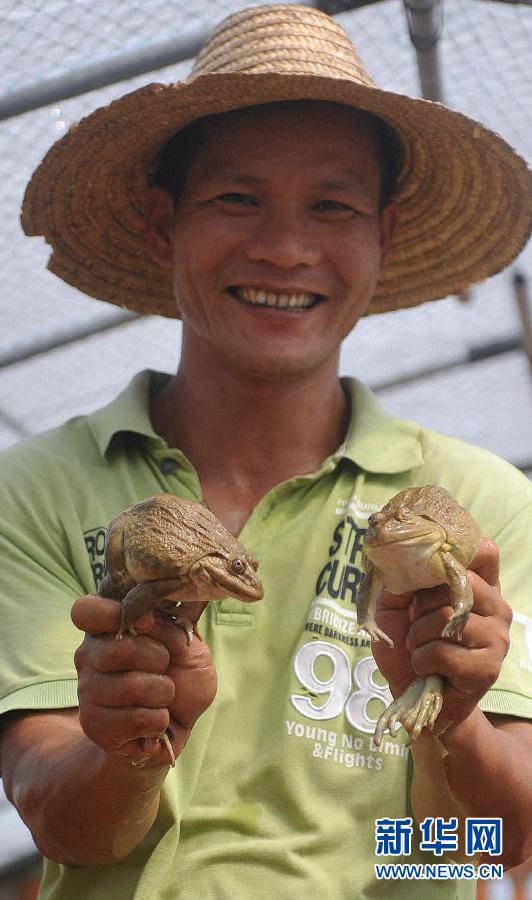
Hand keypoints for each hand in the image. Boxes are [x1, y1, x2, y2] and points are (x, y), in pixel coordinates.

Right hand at [71, 595, 216, 766]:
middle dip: (158, 660)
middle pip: (119, 649)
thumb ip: (167, 626)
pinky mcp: (92, 724)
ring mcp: (87, 691)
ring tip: (162, 696)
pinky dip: (159, 720)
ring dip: (163, 693)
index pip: (85, 610)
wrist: (176, 727)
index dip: (115, 614)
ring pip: (133, 687)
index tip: (148, 623)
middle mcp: (89, 656)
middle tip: (164, 668)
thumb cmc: (182, 678)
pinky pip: (137, 718)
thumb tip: (144, 617)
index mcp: (106, 628)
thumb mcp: (187, 645)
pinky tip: (154, 720)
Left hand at [371, 539, 511, 730]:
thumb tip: (405, 555)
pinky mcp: (488, 668)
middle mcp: (496, 607)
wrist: (413, 694)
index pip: (486, 551)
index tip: (430, 568)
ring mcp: (497, 638)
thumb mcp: (398, 602)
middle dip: (422, 603)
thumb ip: (406, 577)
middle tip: (415, 622)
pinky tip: (425, 668)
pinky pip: (443, 652)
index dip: (457, 553)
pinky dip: (421, 660)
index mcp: (480, 586)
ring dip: (418, 635)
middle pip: (459, 581)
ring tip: (418, 646)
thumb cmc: (407, 643)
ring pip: (447, 617)